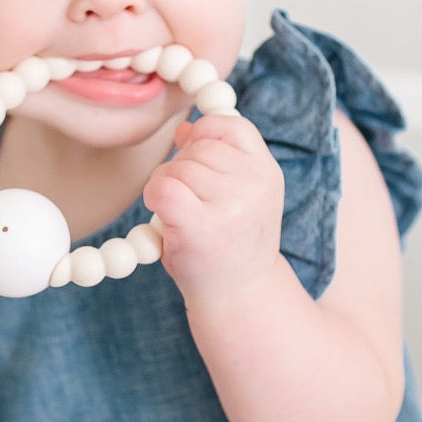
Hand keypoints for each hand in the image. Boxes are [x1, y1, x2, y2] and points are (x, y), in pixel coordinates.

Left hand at [143, 114, 283, 310]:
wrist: (239, 295)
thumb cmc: (230, 241)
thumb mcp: (237, 192)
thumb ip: (215, 157)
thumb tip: (185, 128)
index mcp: (267, 170)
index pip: (229, 125)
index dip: (205, 137)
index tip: (200, 163)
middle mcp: (255, 184)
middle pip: (196, 147)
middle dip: (182, 167)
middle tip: (191, 202)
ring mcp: (231, 205)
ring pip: (176, 167)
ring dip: (167, 186)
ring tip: (184, 216)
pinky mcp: (200, 225)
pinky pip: (162, 187)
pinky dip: (154, 197)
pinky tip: (166, 218)